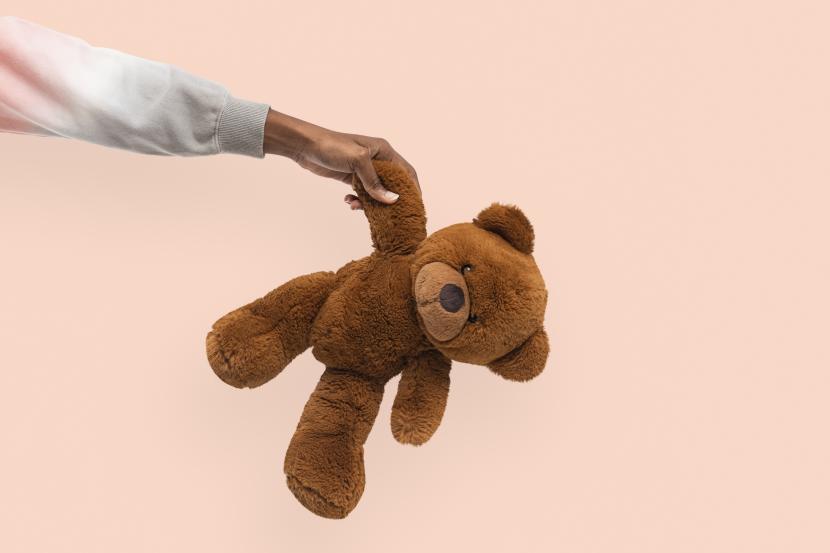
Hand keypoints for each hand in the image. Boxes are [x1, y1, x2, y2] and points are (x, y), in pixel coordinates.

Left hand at [263, 109, 419, 209]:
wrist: (306, 146)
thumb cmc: (333, 146)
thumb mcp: (358, 161)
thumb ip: (374, 181)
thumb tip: (392, 200)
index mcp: (383, 151)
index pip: (406, 171)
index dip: (412, 188)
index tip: (415, 204)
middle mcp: (377, 160)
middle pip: (392, 184)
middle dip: (389, 200)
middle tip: (390, 215)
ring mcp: (364, 169)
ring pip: (375, 192)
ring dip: (370, 202)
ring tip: (359, 207)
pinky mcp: (351, 177)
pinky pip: (361, 193)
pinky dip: (358, 200)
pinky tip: (348, 201)